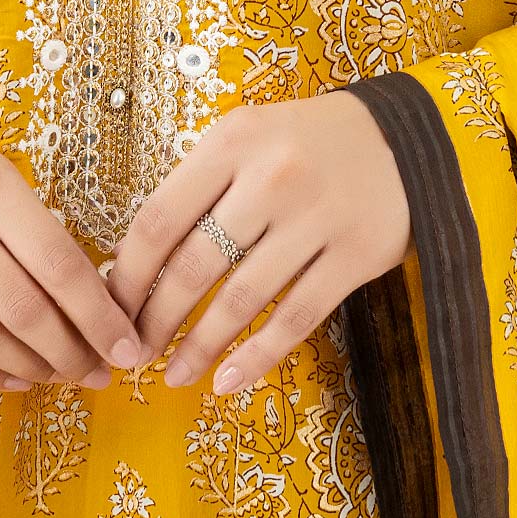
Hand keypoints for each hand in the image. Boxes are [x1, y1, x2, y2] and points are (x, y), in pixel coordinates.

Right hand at [0, 75, 144, 394]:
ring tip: (61, 377)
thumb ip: (33, 229)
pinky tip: (14, 378)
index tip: (129, 346)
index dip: (98, 315)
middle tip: (100, 373)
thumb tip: (93, 307)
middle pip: (21, 307)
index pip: (56, 262)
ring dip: (31, 367)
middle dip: (71, 352)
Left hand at [101, 90, 411, 394]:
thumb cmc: (306, 143)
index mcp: (232, 142)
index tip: (111, 310)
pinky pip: (295, 318)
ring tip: (174, 374)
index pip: (159, 220)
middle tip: (135, 353)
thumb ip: (199, 186)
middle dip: (155, 321)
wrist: (406, 139)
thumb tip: (136, 263)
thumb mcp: (247, 136)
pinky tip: (228, 381)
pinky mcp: (356, 256)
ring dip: (199, 347)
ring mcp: (316, 218)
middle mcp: (271, 177)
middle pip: (194, 266)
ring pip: (241, 300)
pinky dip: (256, 357)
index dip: (128, 275)